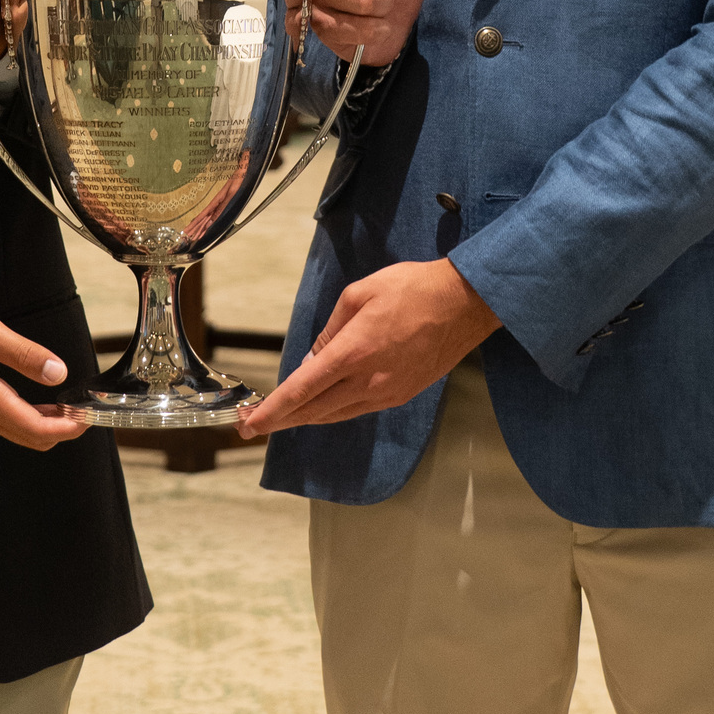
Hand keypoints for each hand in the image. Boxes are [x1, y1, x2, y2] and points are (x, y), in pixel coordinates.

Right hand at [0, 294, 89, 449]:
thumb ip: (25, 354)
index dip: (65, 429)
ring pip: (18, 432)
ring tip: (69, 407)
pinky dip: (29, 417)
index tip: (86, 419)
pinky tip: (43, 403)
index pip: (33, 429)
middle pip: (28, 438)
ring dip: (46, 425)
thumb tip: (57, 373)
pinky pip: (6, 421)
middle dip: (60, 431)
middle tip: (83, 413)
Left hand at [236, 258, 497, 437]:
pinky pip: (358, 409)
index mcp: (353, 353)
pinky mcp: (402, 395)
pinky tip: (323, 406)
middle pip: (314, 411)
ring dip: (306, 418)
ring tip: (282, 417)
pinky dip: (334, 411)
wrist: (464, 304)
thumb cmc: (411, 289)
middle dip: (281, 419)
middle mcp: (368, 381)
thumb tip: (314, 358)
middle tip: (253, 423)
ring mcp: (387, 393)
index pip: (302, 390)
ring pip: (336, 415)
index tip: (249, 423)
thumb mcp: (359, 294)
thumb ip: (331, 330)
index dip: (272, 411)